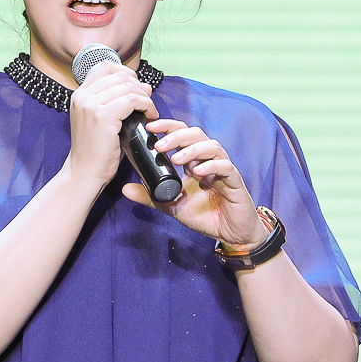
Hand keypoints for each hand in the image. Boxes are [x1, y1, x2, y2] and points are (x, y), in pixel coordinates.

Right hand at [63, 61, 155, 187]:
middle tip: (147, 102)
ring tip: (150, 111)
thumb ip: (118, 101)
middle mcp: (82, 96)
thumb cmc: (96, 150)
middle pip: (120, 75)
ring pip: (128, 86)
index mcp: (80, 94)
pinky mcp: (102, 116)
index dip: (126, 73)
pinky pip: (132, 100)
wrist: (84, 173)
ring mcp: (91, 105)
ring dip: (145, 97)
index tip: (136, 88)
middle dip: (139, 86)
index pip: (105, 67)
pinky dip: (146, 105)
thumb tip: (145, 85)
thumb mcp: (102, 120)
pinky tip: (150, 116)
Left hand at [125, 119, 262, 246]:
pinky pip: (225, 167)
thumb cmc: (205, 216)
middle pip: (195, 135)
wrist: (230, 234)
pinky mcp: (235, 181)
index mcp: (193, 161)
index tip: (150, 127)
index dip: (167, 127)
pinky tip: (197, 172)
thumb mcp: (172, 205)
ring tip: (176, 159)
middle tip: (160, 145)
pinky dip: (211, 166)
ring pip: (212, 146)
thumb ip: (150, 196)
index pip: (181, 135)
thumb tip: (125, 189)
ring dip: (192, 149)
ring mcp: (222, 169)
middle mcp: (208, 160)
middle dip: (176, 136)